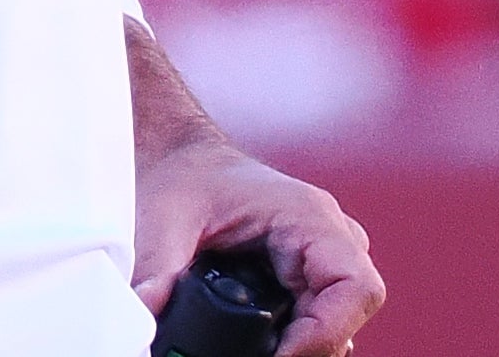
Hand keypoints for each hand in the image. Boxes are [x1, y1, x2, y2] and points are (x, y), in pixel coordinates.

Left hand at [133, 130, 382, 356]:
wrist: (183, 161)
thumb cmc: (184, 178)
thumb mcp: (163, 222)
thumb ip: (157, 273)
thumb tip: (143, 323)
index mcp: (308, 217)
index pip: (355, 288)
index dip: (326, 336)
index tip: (278, 356)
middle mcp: (328, 240)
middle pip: (348, 316)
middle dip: (307, 350)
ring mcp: (320, 262)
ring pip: (336, 325)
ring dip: (299, 348)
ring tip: (245, 351)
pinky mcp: (305, 280)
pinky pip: (317, 322)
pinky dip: (291, 344)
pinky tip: (256, 350)